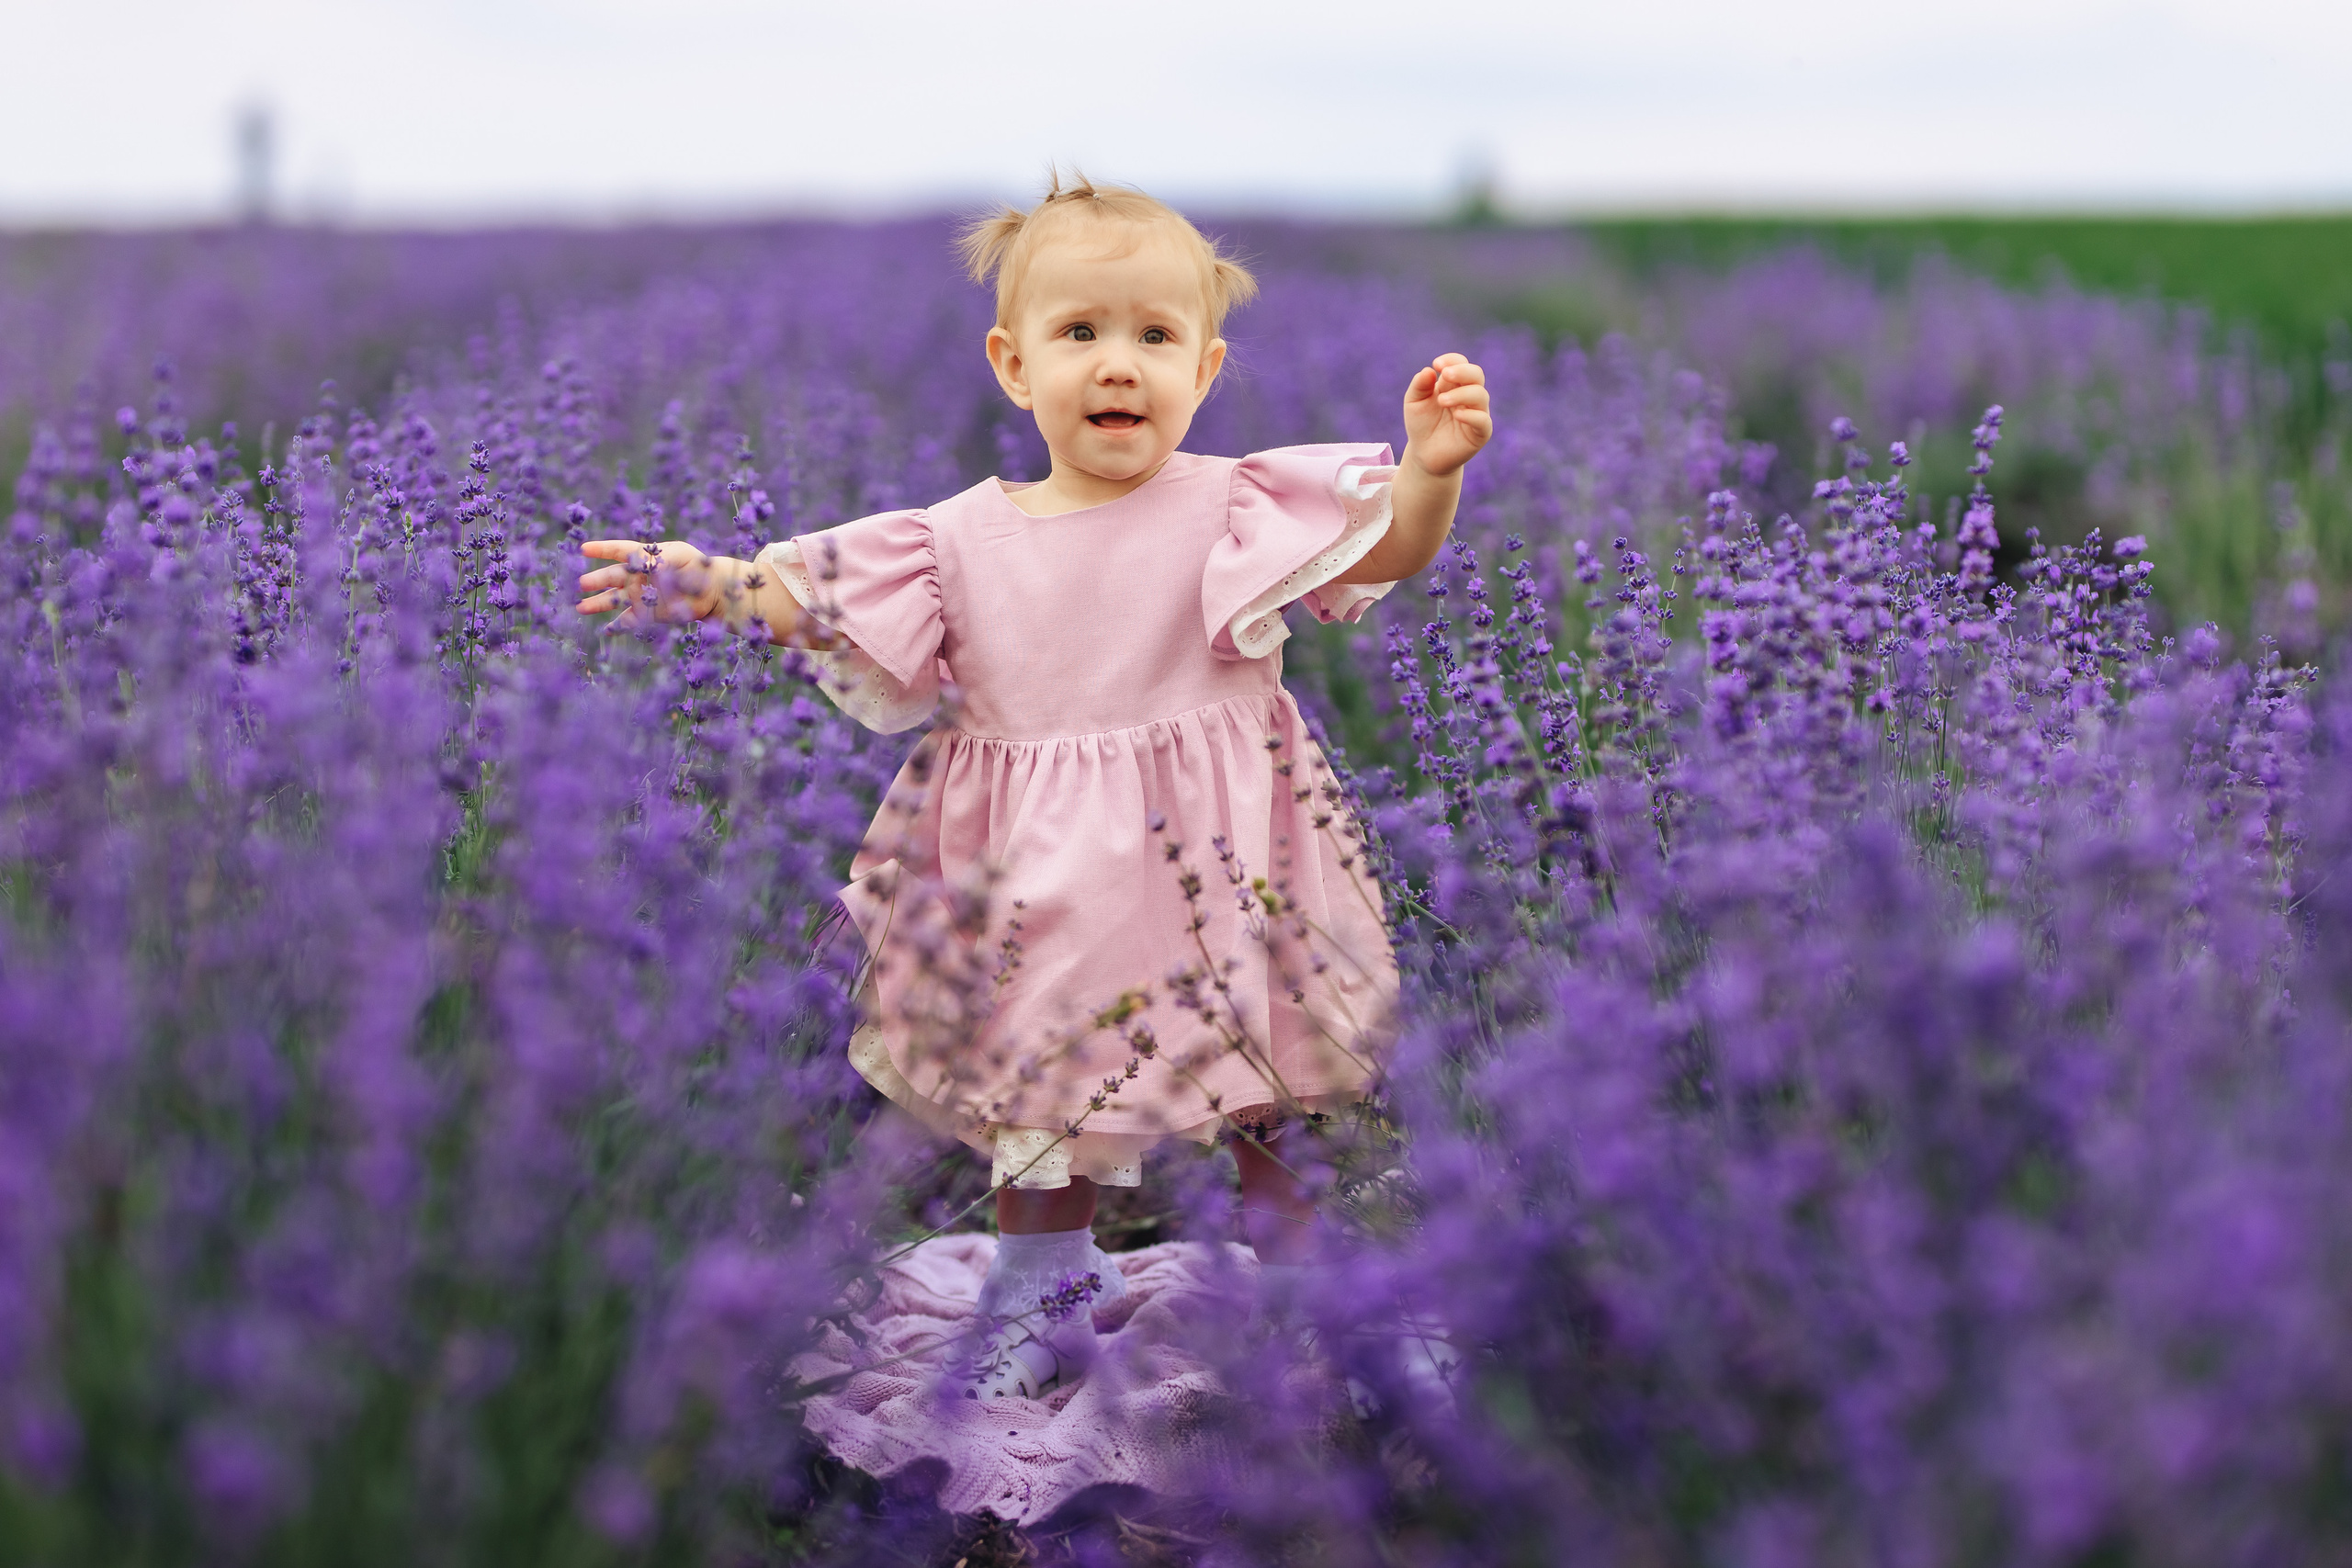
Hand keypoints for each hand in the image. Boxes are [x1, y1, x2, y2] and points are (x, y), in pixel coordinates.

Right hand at [575, 539, 721, 627]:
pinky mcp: (647, 614)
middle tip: (579, 584)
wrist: (713, 591)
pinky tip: (605, 631)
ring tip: (580, 607)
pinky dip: (617, 626)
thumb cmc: (699, 566)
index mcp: (645, 557)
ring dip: (597, 604)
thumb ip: (660, 558)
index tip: (583, 550)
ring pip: (613, 599)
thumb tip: (643, 563)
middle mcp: (638, 577)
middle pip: (611, 577)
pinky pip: (628, 621)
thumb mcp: (681, 556)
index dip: (602, 549)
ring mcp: (641, 596)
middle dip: (595, 580)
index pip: (619, 551)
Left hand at [1400, 353, 1491, 477]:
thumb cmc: (1421, 425)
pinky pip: (1483, 420)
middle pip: (1476, 374)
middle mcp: (1469, 395)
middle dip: (1462, 371)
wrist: (1424, 455)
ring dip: (1461, 394)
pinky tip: (1457, 415)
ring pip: (1481, 395)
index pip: (1461, 364)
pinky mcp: (1480, 433)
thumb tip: (1428, 370)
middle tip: (1445, 375)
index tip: (1436, 365)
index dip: (1452, 360)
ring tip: (1441, 401)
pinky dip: (1472, 415)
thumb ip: (1419, 386)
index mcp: (1454, 384)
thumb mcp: (1413, 403)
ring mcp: (1477, 413)